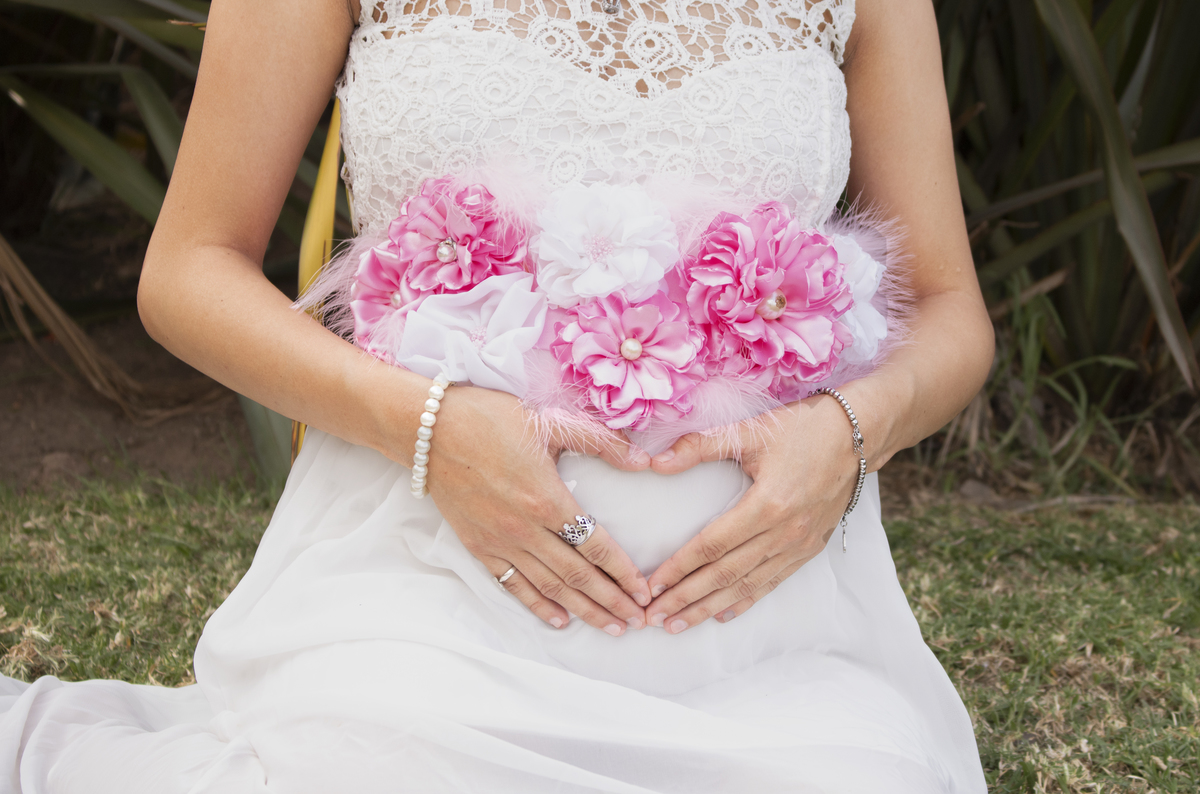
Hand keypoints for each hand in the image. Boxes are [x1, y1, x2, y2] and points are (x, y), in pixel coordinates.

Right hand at [425, 385, 652, 634]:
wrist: (429, 428)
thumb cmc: (490, 419)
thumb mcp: (550, 422)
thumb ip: (601, 442)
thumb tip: (643, 459)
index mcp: (548, 499)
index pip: (596, 546)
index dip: (624, 573)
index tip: (644, 592)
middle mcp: (525, 528)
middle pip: (577, 575)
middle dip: (611, 601)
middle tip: (637, 622)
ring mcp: (500, 541)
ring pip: (549, 586)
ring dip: (583, 610)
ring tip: (609, 627)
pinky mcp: (478, 546)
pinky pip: (512, 584)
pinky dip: (538, 605)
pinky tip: (559, 620)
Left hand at [641, 393, 860, 632]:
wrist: (860, 436)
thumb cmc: (804, 428)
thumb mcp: (751, 431)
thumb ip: (700, 446)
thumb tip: (657, 461)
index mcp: (767, 504)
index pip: (712, 546)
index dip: (679, 568)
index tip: (651, 586)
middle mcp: (784, 532)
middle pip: (725, 574)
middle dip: (686, 598)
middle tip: (653, 618)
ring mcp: (800, 544)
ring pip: (746, 585)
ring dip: (709, 607)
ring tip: (678, 625)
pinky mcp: (810, 548)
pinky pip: (772, 582)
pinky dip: (745, 601)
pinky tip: (722, 615)